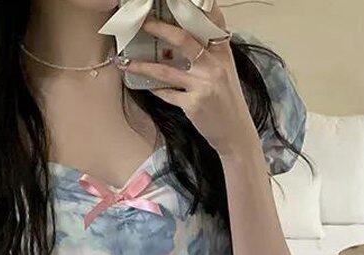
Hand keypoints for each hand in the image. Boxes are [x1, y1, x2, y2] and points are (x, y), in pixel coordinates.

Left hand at [122, 13, 258, 158]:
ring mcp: (203, 86)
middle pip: (183, 40)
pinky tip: (146, 85)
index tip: (173, 2)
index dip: (194, 9)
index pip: (210, 23)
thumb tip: (185, 36)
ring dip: (144, 66)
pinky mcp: (193, 105)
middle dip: (160, 29)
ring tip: (127, 62)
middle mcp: (213, 66)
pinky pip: (167, 93)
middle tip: (143, 23)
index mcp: (222, 54)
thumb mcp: (225, 72)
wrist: (235, 133)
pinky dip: (155, 89)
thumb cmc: (227, 101)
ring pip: (166, 70)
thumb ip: (210, 53)